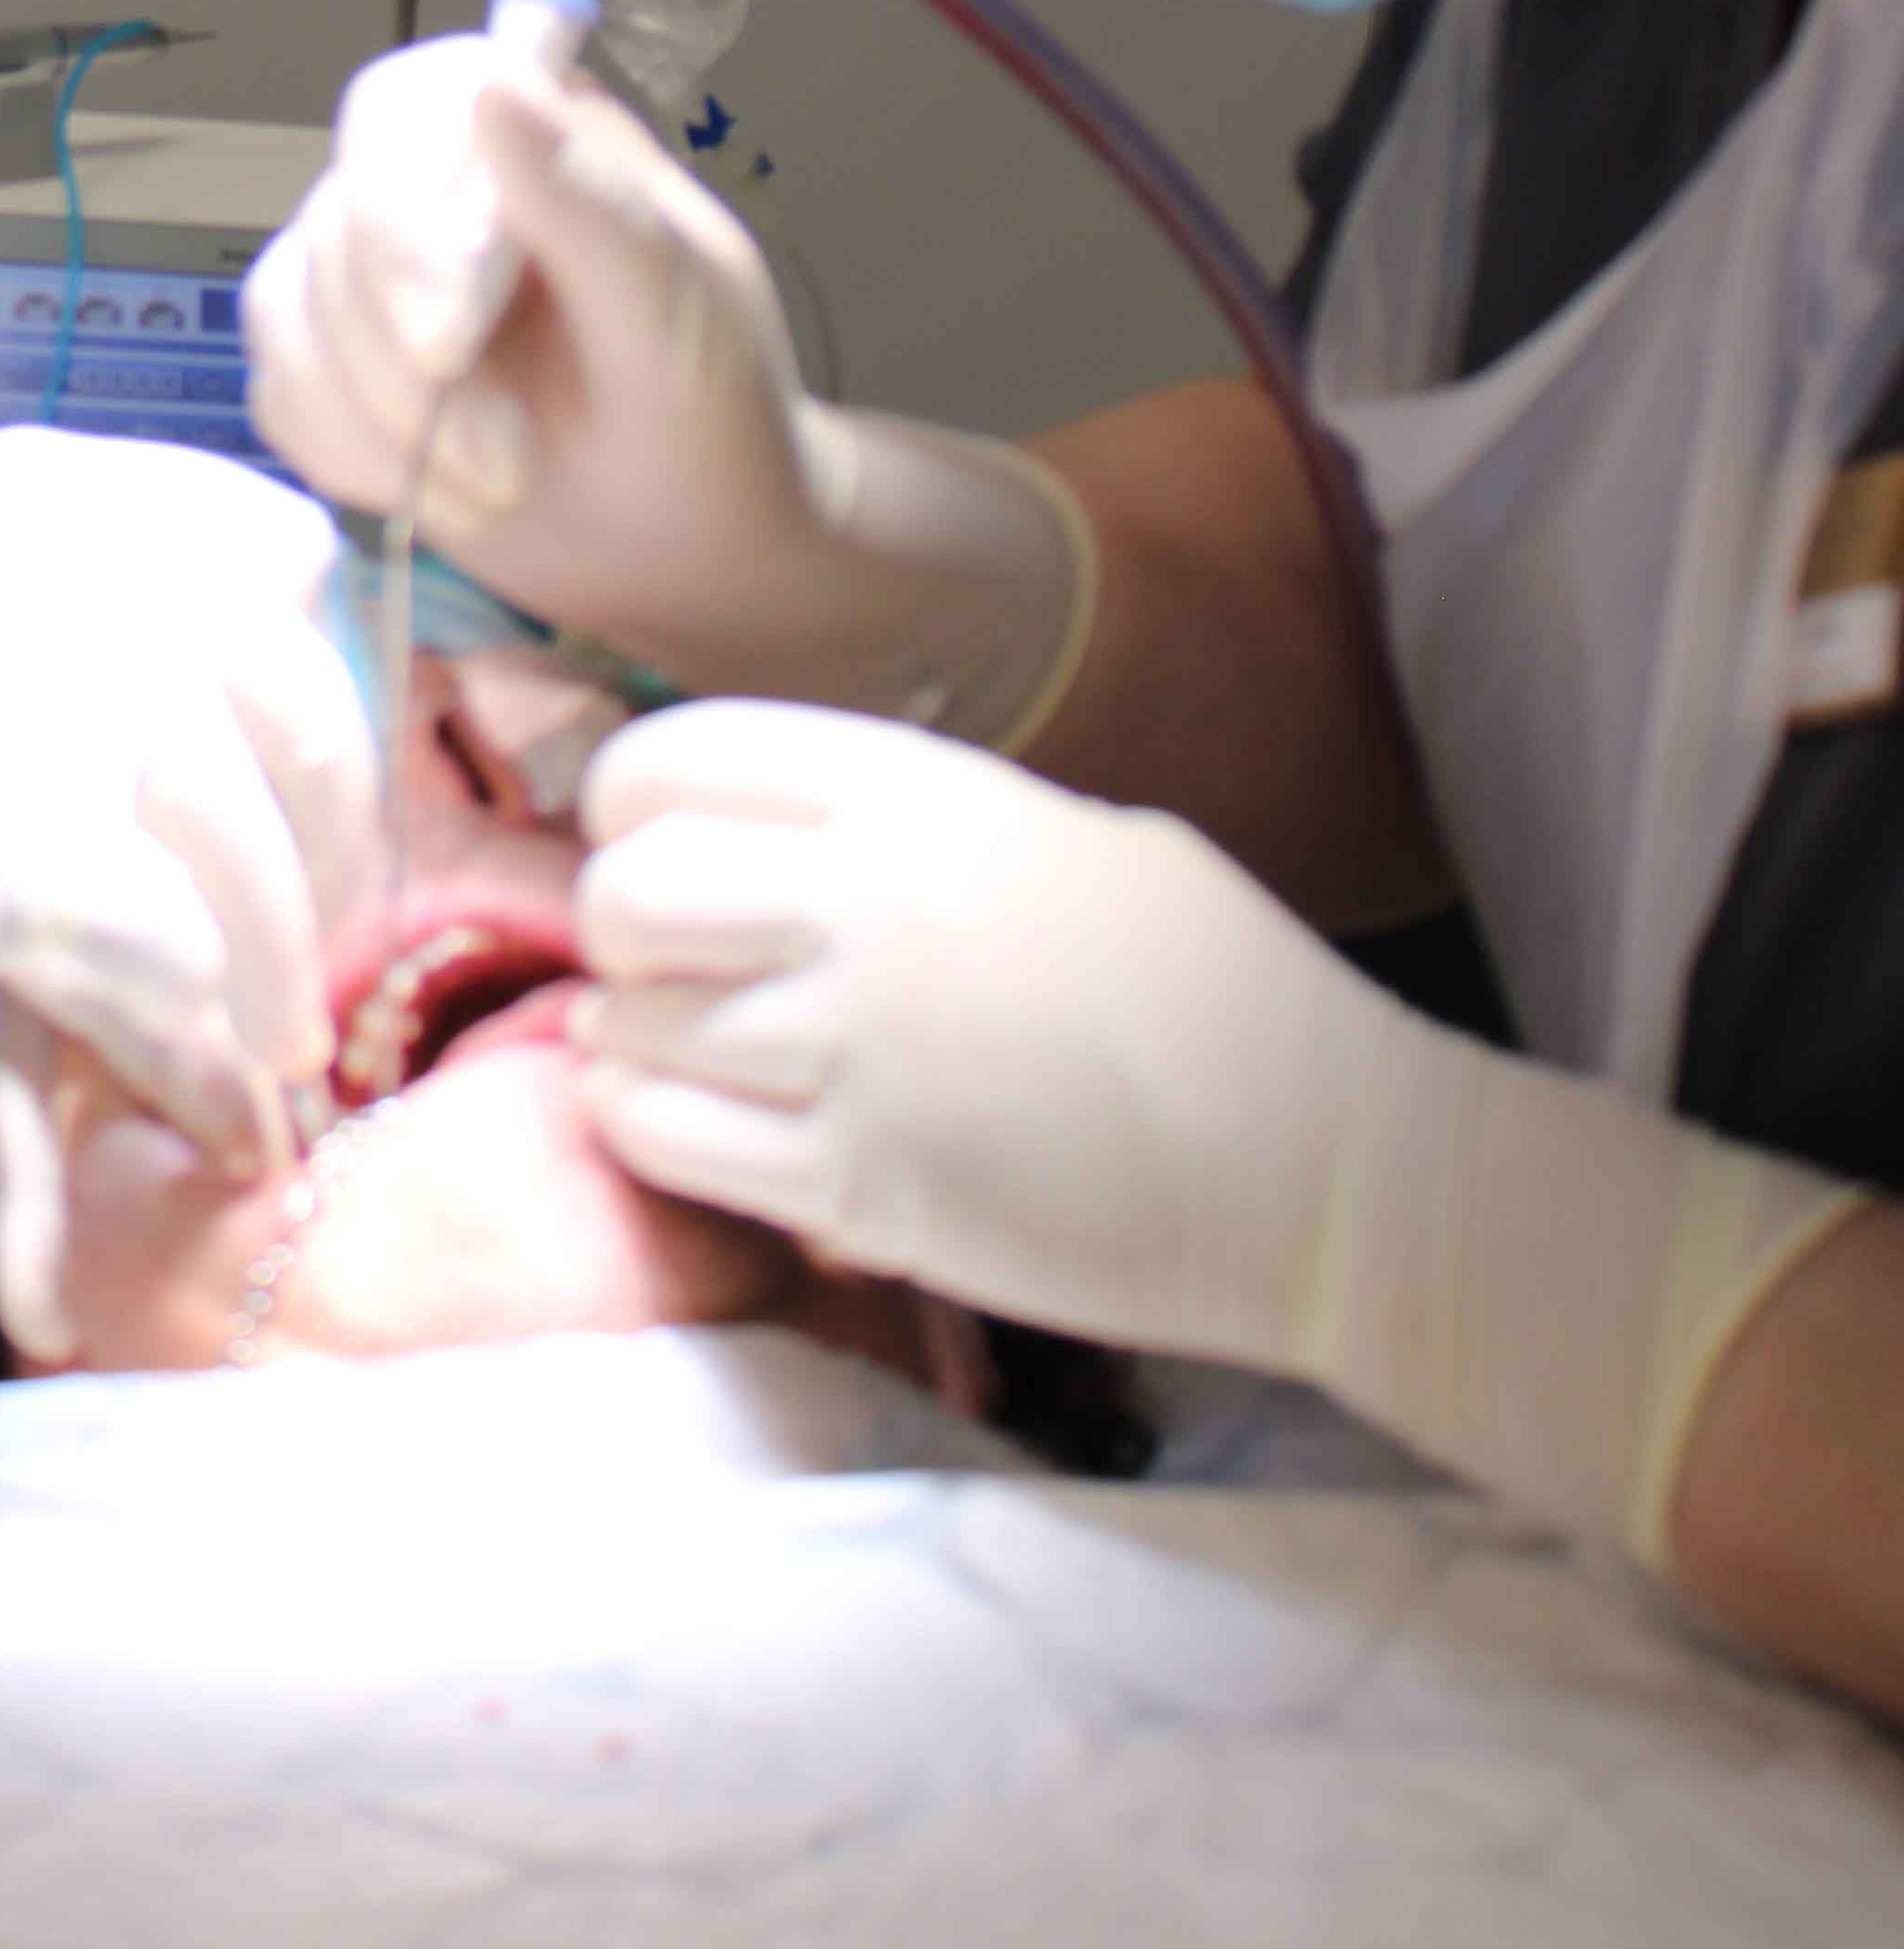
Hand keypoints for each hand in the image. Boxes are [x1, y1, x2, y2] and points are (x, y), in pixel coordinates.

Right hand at [244, 44, 1088, 738]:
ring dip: (386, 428)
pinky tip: (442, 492)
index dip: (399, 221)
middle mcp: (436, 181)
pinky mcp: (333, 363)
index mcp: (532, 130)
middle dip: (408, 371)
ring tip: (502, 482)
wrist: (687, 550)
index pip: (400, 111)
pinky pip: (281, 393)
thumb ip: (590, 204)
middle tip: (509, 465)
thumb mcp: (677, 315)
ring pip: (289, 313)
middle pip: (335, 227)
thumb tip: (490, 89)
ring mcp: (372, 273)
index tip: (446, 347)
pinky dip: (352, 460)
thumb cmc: (709, 416)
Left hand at [572, 694, 1392, 1359]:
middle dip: (617, 931)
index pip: (668, 759)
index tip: (663, 850)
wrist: (1331, 1169)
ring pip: (625, 1026)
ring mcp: (855, 1051)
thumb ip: (916, 826)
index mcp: (913, 793)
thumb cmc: (1223, 993)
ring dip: (637, 1045)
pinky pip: (664, 1143)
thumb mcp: (1074, 841)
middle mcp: (864, 903)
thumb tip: (783, 839)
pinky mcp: (861, 1189)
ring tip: (699, 1059)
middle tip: (671, 969)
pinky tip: (716, 1131)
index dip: (633, 809)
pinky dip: (655, 1134)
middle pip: (620, 892)